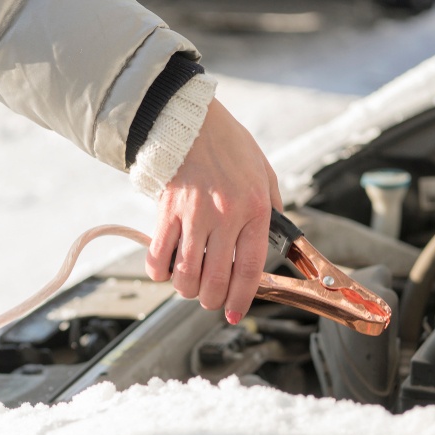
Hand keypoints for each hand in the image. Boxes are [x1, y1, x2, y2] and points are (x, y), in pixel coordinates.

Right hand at [145, 99, 282, 324]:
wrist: (191, 121)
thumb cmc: (230, 146)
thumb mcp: (264, 174)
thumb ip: (271, 209)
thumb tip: (275, 240)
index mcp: (254, 210)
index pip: (249, 269)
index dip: (241, 299)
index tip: (233, 313)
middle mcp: (224, 217)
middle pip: (214, 280)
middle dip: (211, 301)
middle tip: (210, 299)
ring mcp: (192, 216)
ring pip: (185, 276)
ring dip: (186, 289)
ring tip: (189, 283)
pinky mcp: (166, 212)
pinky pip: (158, 256)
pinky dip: (159, 272)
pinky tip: (166, 268)